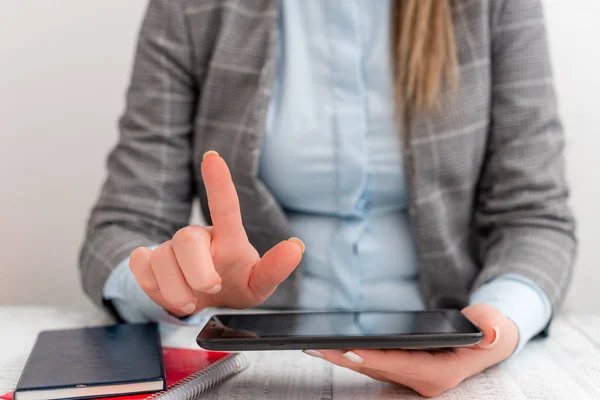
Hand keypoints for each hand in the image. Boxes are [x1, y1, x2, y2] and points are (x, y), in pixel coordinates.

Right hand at [128, 151, 303, 316]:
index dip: (218, 181)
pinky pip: (140, 264)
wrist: (203, 304)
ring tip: (191, 302)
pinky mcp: (147, 259)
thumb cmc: (234, 286)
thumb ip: (275, 268)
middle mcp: (198, 236)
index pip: (224, 205)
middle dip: (197, 270)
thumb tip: (297, 247)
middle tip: (211, 288)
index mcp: (227, 237)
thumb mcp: (258, 285)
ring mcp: (170, 246)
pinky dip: (153, 285)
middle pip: (187, 238)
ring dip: (176, 289)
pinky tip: (167, 291)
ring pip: (161, 258)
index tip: (213, 157)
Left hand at [306, 304, 518, 397]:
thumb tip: (490, 331)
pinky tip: (330, 346)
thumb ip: (492, 329)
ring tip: (314, 345)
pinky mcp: (401, 369)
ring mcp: (410, 377)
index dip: (375, 359)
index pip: (401, 366)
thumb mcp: (495, 328)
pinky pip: (372, 363)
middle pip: (378, 368)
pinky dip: (353, 355)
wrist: (486, 340)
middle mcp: (422, 381)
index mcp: (440, 374)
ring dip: (343, 358)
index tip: (349, 351)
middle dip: (347, 358)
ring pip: (371, 367)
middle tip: (316, 346)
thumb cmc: (489, 332)